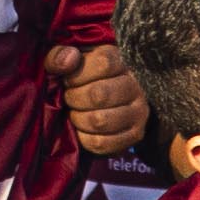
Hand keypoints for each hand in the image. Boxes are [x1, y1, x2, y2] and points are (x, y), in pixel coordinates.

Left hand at [51, 41, 146, 158]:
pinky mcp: (135, 135)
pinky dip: (84, 138)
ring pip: (99, 121)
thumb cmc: (85, 78)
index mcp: (121, 61)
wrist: (110, 102)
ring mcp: (139, 112)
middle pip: (99, 95)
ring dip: (78, 119)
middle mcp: (136, 85)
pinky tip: (82, 130)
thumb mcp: (71, 61)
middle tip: (69, 99)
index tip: (68, 80)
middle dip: (74, 99)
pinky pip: (102, 143)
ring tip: (75, 114)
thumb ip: (60, 56)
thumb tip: (68, 61)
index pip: (103, 63)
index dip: (78, 74)